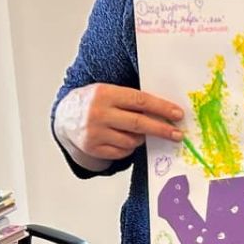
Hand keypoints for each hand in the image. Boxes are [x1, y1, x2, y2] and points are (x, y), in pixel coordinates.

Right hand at [55, 82, 183, 159]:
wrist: (65, 115)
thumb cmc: (95, 102)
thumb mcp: (109, 91)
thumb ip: (131, 99)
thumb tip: (165, 112)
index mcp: (105, 94)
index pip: (140, 101)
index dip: (161, 108)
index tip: (178, 114)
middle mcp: (99, 113)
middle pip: (139, 124)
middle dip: (162, 129)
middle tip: (177, 134)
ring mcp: (95, 133)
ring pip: (132, 141)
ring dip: (141, 138)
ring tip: (137, 132)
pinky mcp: (94, 148)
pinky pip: (122, 152)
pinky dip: (129, 147)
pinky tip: (123, 139)